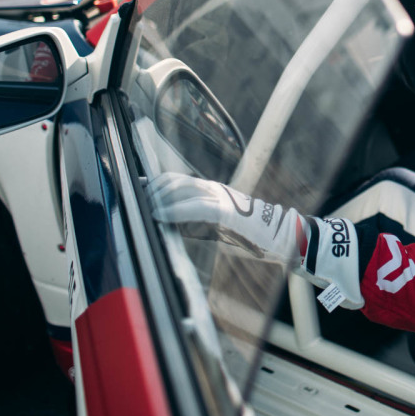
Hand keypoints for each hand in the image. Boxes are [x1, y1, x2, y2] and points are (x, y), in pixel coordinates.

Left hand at [149, 172, 302, 267]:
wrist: (279, 236)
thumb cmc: (246, 234)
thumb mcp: (213, 225)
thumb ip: (192, 220)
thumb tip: (164, 223)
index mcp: (209, 190)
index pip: (174, 179)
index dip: (152, 185)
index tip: (135, 195)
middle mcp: (213, 188)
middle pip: (173, 180)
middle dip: (151, 192)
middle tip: (137, 207)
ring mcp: (221, 197)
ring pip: (181, 188)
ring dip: (158, 200)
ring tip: (145, 212)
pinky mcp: (227, 211)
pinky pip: (196, 207)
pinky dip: (175, 211)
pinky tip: (161, 217)